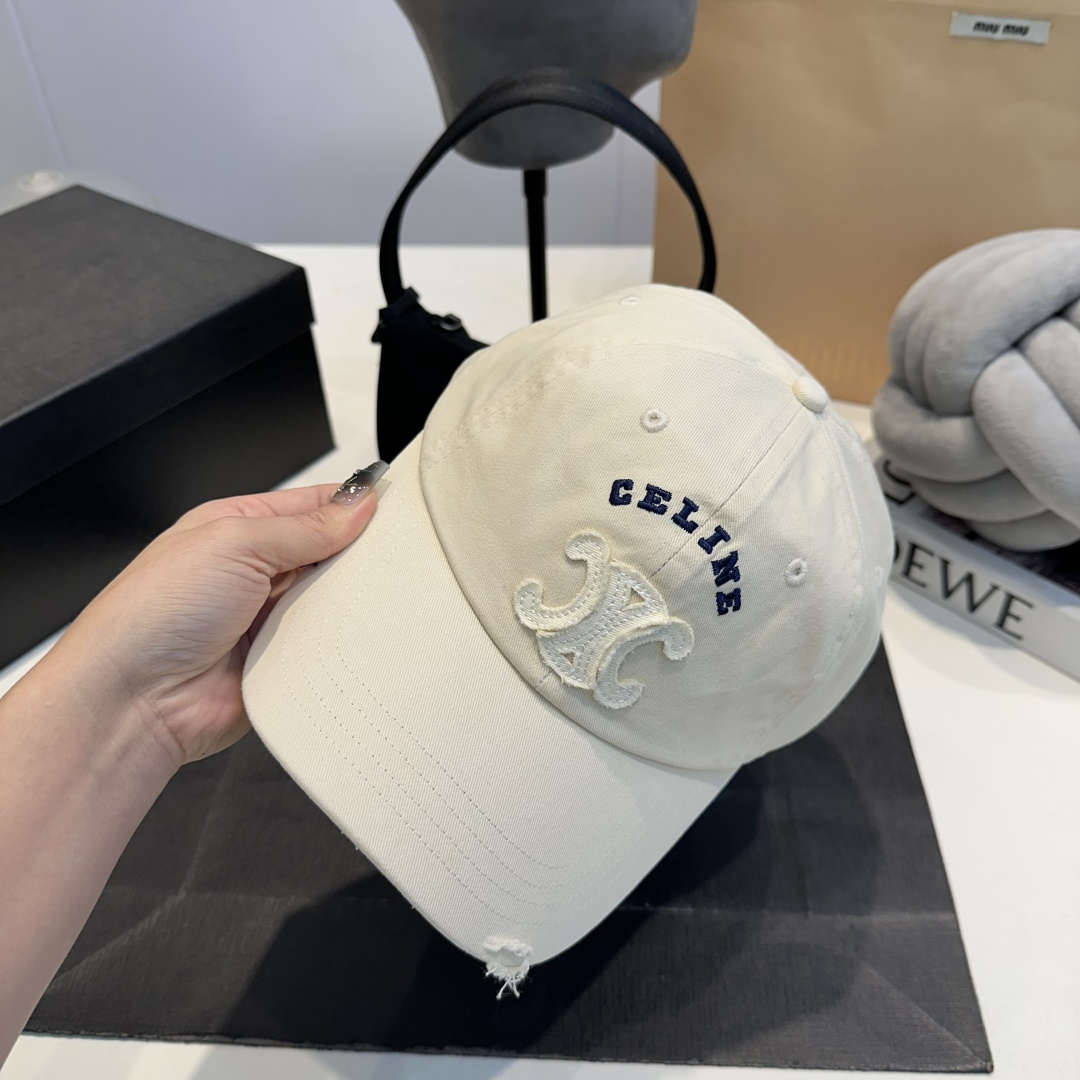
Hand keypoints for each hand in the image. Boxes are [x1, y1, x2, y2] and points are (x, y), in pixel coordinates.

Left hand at [43, 462, 385, 767]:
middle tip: (387, 556)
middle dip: (356, 555)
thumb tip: (357, 504)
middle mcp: (255, 572)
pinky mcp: (283, 664)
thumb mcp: (235, 542)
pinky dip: (341, 644)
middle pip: (330, 553)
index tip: (391, 507)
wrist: (134, 702)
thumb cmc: (153, 615)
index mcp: (237, 528)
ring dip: (347, 601)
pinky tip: (348, 637)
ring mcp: (269, 619)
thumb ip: (304, 525)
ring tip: (361, 598)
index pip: (312, 505)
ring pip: (335, 601)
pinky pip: (329, 647)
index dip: (353, 503)